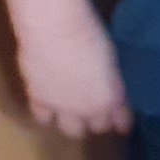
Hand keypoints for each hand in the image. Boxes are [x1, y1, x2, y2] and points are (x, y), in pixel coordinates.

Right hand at [15, 4, 130, 137]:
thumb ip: (109, 81)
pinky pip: (43, 118)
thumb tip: (106, 87)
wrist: (54, 28)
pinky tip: (47, 107)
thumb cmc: (89, 33)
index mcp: (111, 97)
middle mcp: (89, 108)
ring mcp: (63, 107)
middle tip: (93, 111)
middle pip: (97, 127)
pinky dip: (46, 114)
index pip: (121, 120)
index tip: (121, 123)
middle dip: (97, 121)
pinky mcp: (39, 100)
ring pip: (71, 130)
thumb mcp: (110, 60)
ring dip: (73, 123)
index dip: (121, 121)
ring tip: (70, 113)